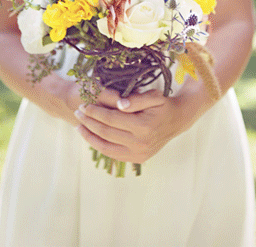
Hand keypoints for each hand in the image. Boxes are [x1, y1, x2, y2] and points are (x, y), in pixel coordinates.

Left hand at [74, 87, 203, 163]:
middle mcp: (140, 143)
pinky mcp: (137, 159)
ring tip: (79, 126)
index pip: (111, 119)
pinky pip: (112, 154)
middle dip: (88, 122)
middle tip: (78, 112)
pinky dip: (99, 145)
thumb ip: (136, 99)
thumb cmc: (163, 105)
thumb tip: (118, 105)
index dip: (94, 112)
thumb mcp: (154, 96)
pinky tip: (92, 136)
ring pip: (105, 146)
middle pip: (105, 132)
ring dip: (89, 136)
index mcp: (144, 126)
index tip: (84, 105)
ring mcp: (139, 154)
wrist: (177, 121)